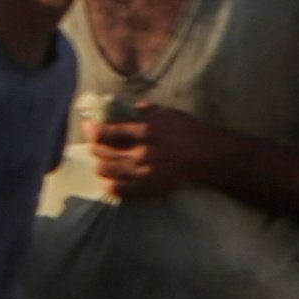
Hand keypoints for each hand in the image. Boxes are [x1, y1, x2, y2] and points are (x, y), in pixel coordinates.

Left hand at [84, 104, 235, 202]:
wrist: (209, 156)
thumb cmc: (190, 131)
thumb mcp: (168, 113)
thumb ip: (144, 110)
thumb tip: (124, 109)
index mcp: (145, 130)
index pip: (104, 133)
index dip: (91, 129)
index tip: (89, 126)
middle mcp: (141, 152)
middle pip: (100, 152)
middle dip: (96, 146)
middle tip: (99, 142)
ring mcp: (143, 172)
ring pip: (104, 171)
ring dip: (102, 163)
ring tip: (107, 159)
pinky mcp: (147, 188)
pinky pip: (117, 189)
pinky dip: (111, 182)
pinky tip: (115, 176)